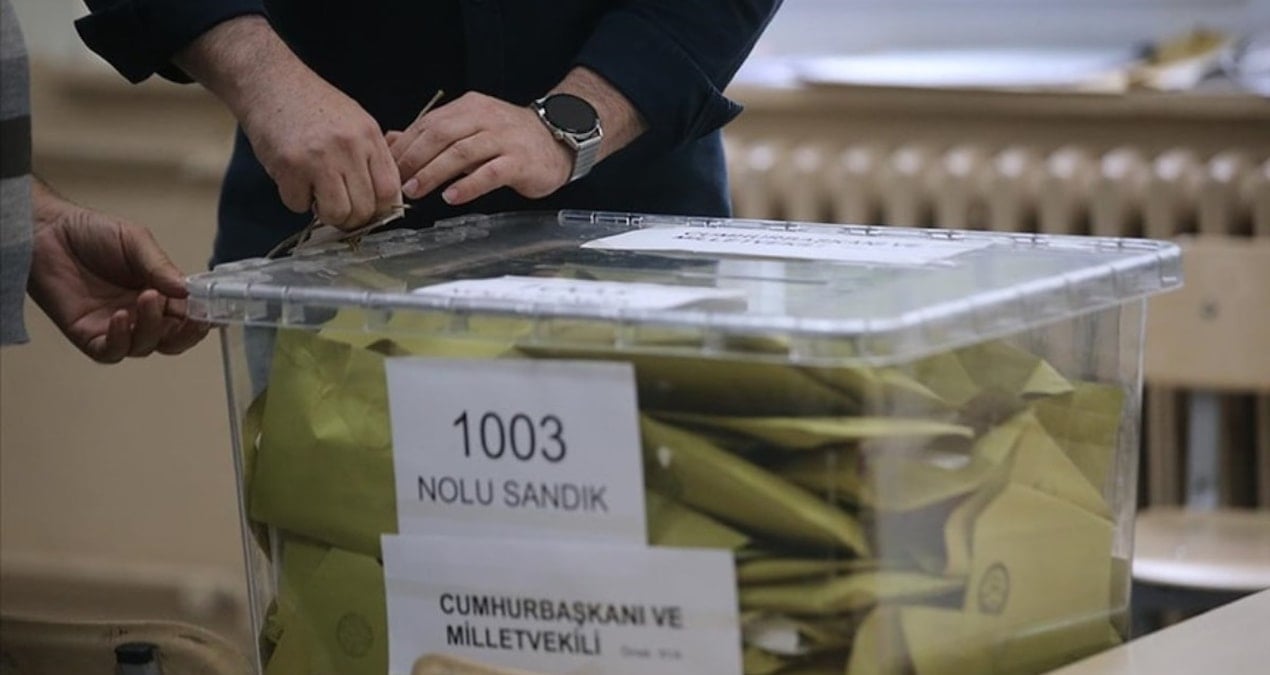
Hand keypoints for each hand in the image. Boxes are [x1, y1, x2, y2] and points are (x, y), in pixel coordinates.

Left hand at [27, 186, 208, 362]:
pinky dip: (122, 339)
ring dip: (152, 328)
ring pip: (146, 346)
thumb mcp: (136, 241)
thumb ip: (160, 267)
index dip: (202, 320)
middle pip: (173, 341)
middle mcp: (140, 314)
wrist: (47, 232)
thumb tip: (188, 291)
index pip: (189, 316)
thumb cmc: (91, 233)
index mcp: (159, 293)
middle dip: (185, 334)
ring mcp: (116, 327)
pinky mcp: (88, 335)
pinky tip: (122, 317)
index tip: (212, 314)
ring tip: (145, 299)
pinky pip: (111, 351)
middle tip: (188, 318)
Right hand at [241, 71, 401, 228]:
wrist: (269, 81)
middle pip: (364, 208)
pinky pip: (299, 205)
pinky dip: (296, 199)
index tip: (369, 213)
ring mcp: (319, 157)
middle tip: (339, 207)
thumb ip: (372, 156)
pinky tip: (293, 178)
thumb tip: (389, 198)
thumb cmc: (312, 103)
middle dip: (352, 218)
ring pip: (337, 213)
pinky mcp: (289, 166)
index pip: (390, 190)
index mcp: (368, 135)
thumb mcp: (355, 121)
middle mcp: (348, 147)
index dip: (381, 210)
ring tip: (317, 194)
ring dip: (326, 213)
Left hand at [388, 91, 572, 205]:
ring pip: (462, 152)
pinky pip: (490, 173)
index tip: (387, 167)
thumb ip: (433, 134)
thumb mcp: (469, 129)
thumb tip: (390, 141)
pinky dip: (468, 185)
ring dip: (434, 172)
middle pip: (441, 134)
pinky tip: (451, 197)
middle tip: (397, 181)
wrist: (557, 141)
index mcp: (469, 107)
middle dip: (414, 158)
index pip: (429, 123)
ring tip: (416, 190)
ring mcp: (504, 139)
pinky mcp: (520, 162)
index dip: (405, 146)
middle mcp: (485, 118)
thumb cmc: (509, 139)